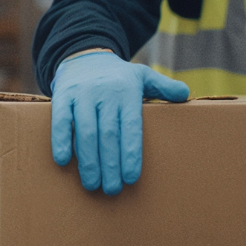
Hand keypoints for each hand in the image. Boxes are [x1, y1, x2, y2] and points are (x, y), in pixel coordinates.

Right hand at [49, 51, 189, 194]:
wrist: (84, 55)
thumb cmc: (117, 76)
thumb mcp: (142, 76)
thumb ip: (164, 87)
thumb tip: (185, 94)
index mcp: (127, 92)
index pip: (130, 128)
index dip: (130, 154)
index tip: (130, 178)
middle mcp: (105, 93)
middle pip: (108, 135)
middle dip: (110, 165)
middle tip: (112, 189)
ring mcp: (82, 94)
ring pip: (86, 132)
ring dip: (88, 161)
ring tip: (92, 184)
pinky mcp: (62, 96)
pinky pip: (60, 120)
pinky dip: (61, 140)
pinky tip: (64, 161)